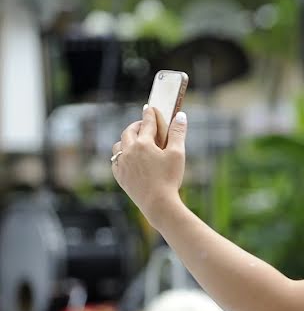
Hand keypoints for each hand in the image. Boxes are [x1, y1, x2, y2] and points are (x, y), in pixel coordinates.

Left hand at [111, 106, 186, 224]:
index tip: (150, 108)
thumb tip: (180, 115)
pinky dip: (121, 155)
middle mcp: (129, 151)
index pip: (146, 123)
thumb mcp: (178, 154)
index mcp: (143, 143)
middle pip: (129, 131)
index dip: (150, 114)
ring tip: (134, 141)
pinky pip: (115, 161)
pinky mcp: (120, 176)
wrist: (158, 203)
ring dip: (126, 140)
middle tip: (143, 124)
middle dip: (136, 125)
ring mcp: (122, 164)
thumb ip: (178, 133)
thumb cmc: (169, 178)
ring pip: (119, 145)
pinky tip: (128, 158)